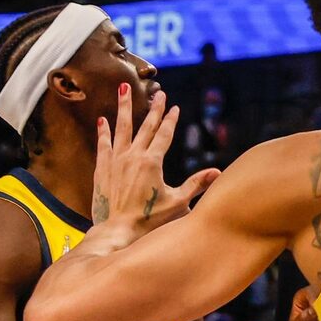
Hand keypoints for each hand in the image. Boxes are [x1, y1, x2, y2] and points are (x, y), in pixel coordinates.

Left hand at [90, 85, 218, 237]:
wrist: (116, 231)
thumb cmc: (149, 220)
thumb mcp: (178, 202)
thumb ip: (196, 184)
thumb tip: (218, 172)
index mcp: (152, 162)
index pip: (164, 134)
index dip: (170, 119)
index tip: (173, 106)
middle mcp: (133, 157)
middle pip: (145, 126)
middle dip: (153, 108)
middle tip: (158, 93)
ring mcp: (116, 161)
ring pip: (121, 128)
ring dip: (124, 108)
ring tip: (124, 89)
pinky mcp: (102, 169)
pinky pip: (103, 145)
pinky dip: (104, 132)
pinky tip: (103, 120)